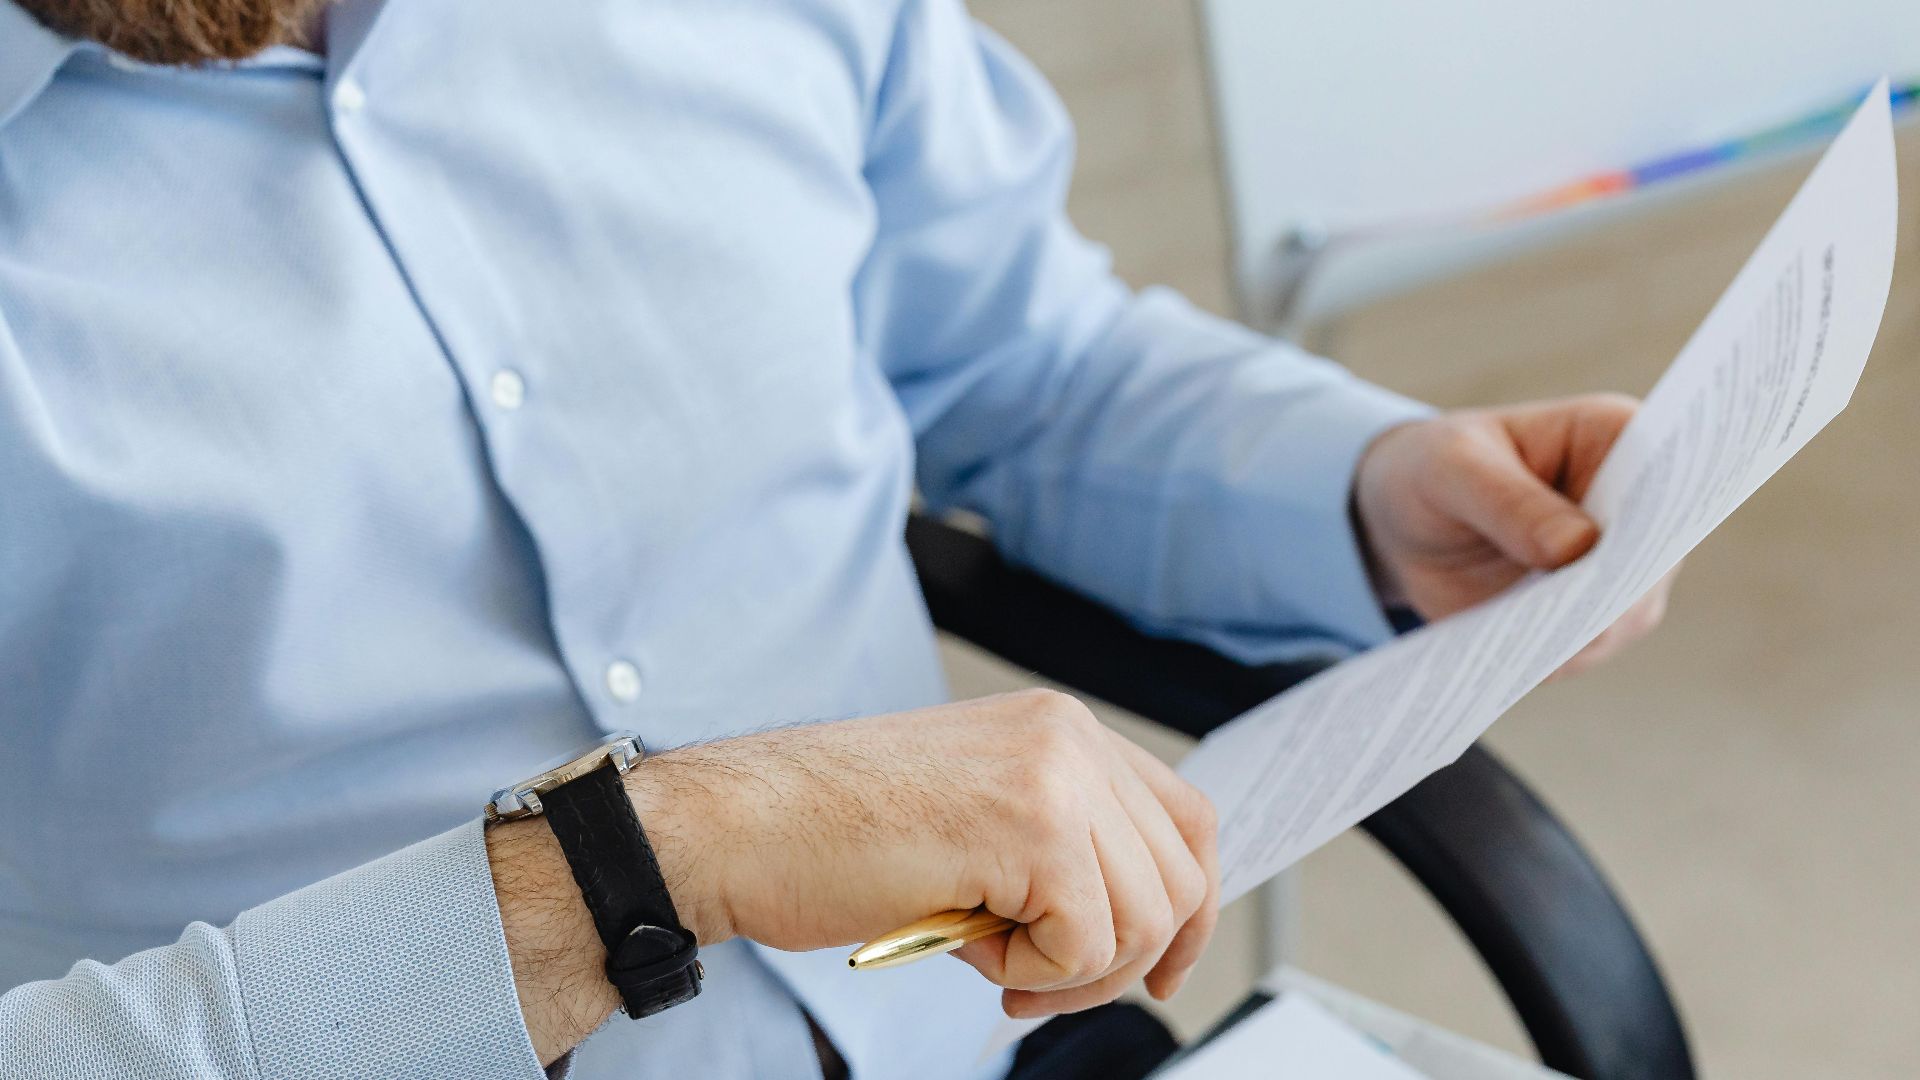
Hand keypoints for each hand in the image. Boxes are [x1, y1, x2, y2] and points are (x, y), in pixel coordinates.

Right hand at [488, 690, 1220, 1060]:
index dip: (1187, 907)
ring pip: (1145, 920)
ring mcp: (1057, 776)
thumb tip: (1140, 918)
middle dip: (1121, 959)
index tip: (1158, 965)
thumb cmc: (828, 832)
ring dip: (1069, 972)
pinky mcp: (1035, 830)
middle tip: (1034, 980)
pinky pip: (1088, 947)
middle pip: (1181, 878)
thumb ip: (1059, 838)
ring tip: (987, 955)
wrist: (738, 827)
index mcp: (1060, 727)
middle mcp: (1069, 736)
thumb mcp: (975, 815)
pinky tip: (965, 944)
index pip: (1186, 819)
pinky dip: (1031, 976)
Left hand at [1353, 394, 1674, 676]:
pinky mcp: (1590, 615)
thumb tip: (1578, 547)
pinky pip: (1585, 646)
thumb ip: (1509, 501)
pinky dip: (1555, 656)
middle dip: (1618, 591)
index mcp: (1615, 437)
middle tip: (1575, 619)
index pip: (1664, 474)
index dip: (1657, 514)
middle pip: (1656, 556)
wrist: (1406, 522)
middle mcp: (1635, 505)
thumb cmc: (1438, 469)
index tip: (1628, 549)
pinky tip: (1519, 661)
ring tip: (1535, 646)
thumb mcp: (1453, 469)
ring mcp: (1620, 567)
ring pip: (1628, 613)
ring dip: (1585, 633)